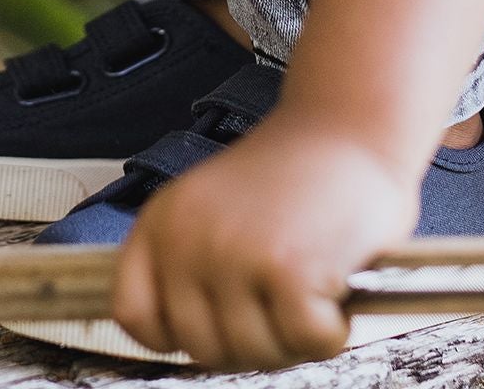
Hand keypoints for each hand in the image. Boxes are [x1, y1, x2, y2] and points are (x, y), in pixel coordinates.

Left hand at [111, 108, 420, 369]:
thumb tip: (182, 338)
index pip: (134, 314)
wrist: (349, 129)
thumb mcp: (213, 212)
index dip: (179, 334)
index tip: (217, 322)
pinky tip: (333, 281)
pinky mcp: (286, 267)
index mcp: (161, 222)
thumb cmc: (292, 179)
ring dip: (293, 335)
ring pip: (255, 355)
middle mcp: (187, 237)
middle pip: (203, 349)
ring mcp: (233, 252)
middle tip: (282, 297)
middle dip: (252, 339)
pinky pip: (307, 342)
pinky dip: (331, 328)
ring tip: (308, 280)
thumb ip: (189, 267)